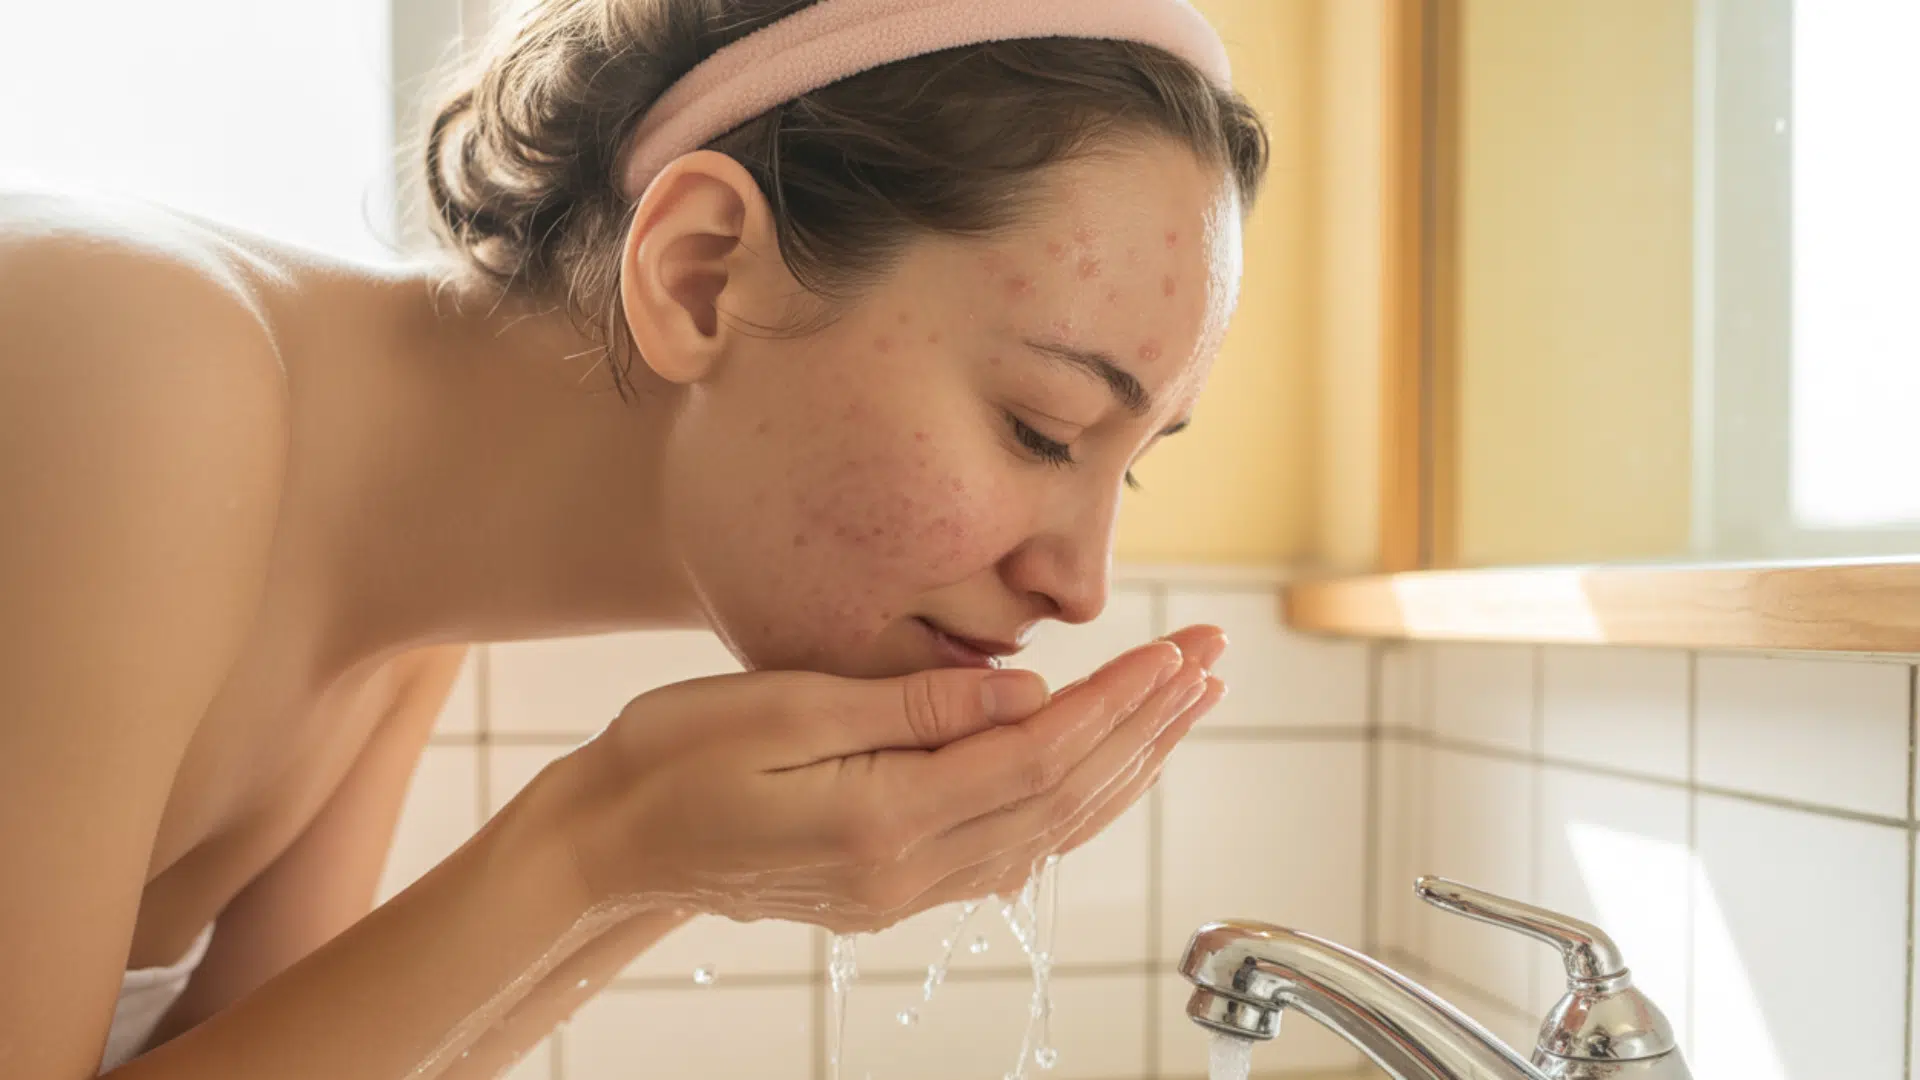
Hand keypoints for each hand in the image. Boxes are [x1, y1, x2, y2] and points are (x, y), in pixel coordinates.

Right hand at [550, 625, 1227, 932]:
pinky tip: (1106, 771)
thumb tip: (1025, 689)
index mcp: (883, 821)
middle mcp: (908, 870)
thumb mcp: (781, 706)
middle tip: (1210, 666)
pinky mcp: (892, 886)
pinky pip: (1012, 849)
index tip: (1175, 655)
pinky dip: (1071, 804)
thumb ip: (910, 705)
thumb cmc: (674, 758)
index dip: (1115, 705)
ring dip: (1125, 768)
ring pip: (1048, 830)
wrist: (611, 844)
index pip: (1036, 758)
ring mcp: (903, 889)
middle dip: (1146, 728)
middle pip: (1062, 799)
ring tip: (1184, 710)